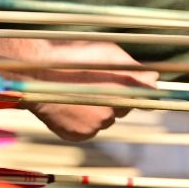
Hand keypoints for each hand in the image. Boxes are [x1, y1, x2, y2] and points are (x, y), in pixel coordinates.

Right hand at [0, 36, 156, 141]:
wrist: (33, 71)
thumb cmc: (71, 56)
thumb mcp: (107, 52)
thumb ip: (135, 69)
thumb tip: (155, 80)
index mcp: (123, 92)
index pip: (144, 97)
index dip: (137, 89)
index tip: (133, 86)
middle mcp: (111, 114)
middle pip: (121, 108)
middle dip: (113, 97)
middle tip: (92, 81)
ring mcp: (94, 127)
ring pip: (103, 119)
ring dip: (97, 108)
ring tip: (77, 90)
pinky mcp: (77, 136)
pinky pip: (87, 129)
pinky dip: (82, 119)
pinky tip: (69, 103)